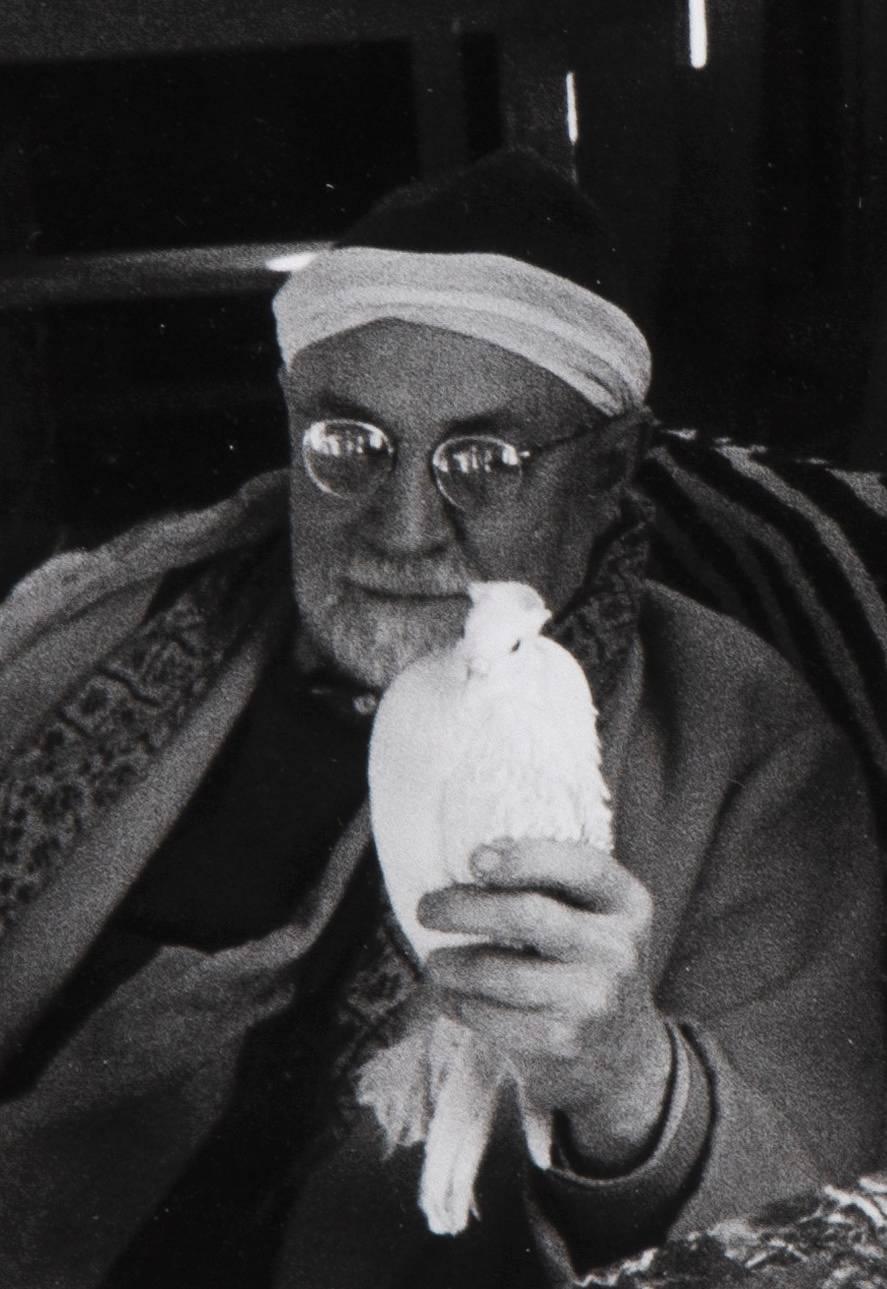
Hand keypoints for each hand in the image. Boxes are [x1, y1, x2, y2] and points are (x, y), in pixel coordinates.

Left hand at [417, 837, 672, 1172]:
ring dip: (450, 964)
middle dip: (463, 908)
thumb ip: (551, 882)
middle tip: (426, 909)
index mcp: (627, 903)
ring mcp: (594, 999)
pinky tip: (449, 997)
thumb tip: (479, 856)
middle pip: (527, 915)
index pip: (580, 866)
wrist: (619, 1054)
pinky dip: (458, 1003)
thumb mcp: (591, 916)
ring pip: (498, 971)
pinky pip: (491, 1016)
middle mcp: (618, 949)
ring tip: (434, 962)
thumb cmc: (583, 961)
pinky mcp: (565, 1042)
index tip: (474, 858)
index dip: (524, 858)